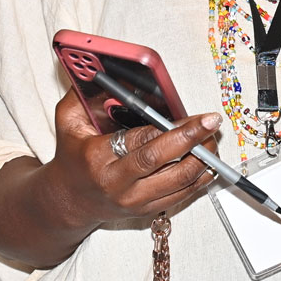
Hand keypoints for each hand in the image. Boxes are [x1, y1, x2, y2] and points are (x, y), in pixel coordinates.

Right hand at [44, 91, 221, 230]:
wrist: (67, 201)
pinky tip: (209, 160)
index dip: (175, 127)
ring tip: (213, 139)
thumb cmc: (73, 158)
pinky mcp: (146, 210)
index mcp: (98, 158)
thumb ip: (84, 94)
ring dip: (204, 159)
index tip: (198, 115)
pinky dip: (200, 177)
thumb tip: (108, 69)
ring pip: (179, 181)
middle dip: (194, 140)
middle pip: (164, 161)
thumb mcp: (69, 122)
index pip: (143, 141)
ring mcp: (133, 201)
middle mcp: (117, 183)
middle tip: (213, 123)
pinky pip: (182, 195)